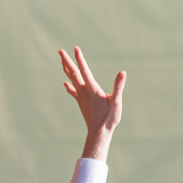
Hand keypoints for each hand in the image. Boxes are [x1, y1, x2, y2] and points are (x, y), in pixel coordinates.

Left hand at [58, 47, 125, 162]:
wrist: (99, 134)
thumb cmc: (109, 119)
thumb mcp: (116, 102)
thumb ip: (118, 87)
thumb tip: (122, 73)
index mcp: (93, 90)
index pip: (85, 71)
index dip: (80, 59)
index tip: (75, 48)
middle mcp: (84, 92)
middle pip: (74, 74)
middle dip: (67, 61)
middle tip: (60, 51)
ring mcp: (82, 98)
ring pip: (72, 80)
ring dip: (67, 70)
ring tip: (62, 61)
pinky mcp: (82, 103)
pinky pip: (74, 92)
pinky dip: (69, 86)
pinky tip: (65, 84)